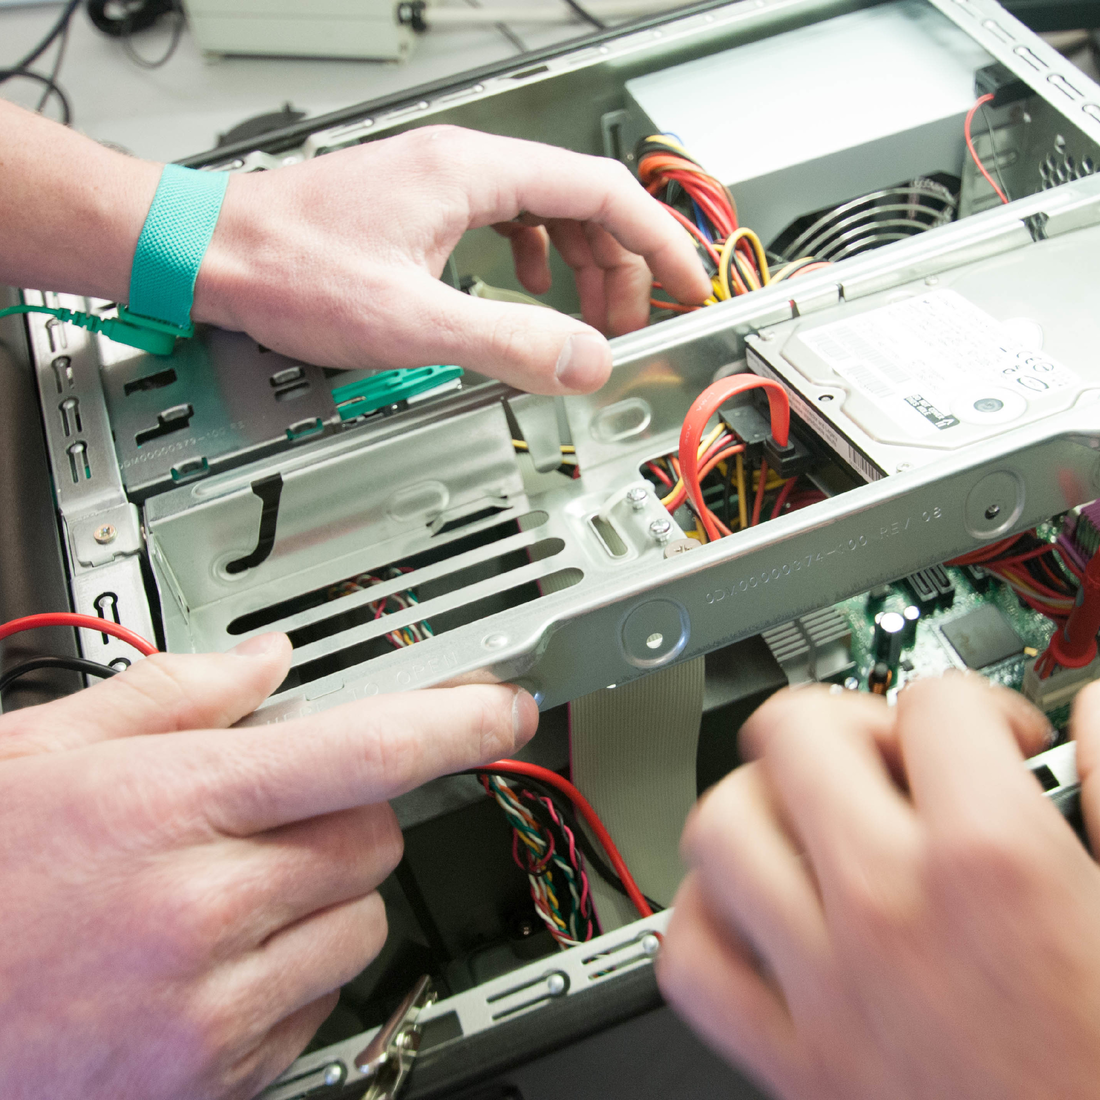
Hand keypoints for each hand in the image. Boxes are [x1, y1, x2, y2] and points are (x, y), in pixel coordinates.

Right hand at [0, 633, 536, 1099]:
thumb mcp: (43, 752)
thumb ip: (175, 693)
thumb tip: (268, 662)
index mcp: (171, 806)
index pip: (361, 748)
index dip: (454, 721)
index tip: (503, 707)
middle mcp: (203, 910)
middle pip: (373, 835)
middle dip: (346, 809)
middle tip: (273, 807)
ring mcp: (209, 1010)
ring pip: (360, 923)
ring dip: (326, 895)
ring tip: (232, 890)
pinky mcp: (208, 1082)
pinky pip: (318, 1006)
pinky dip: (295, 973)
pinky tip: (214, 961)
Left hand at [193, 125, 710, 393]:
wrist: (209, 254)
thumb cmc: (286, 268)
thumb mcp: (412, 323)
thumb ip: (510, 343)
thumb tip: (587, 361)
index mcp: (474, 173)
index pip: (603, 192)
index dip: (658, 243)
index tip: (687, 285)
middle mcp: (462, 167)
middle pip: (580, 205)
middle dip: (619, 269)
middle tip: (629, 328)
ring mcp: (439, 185)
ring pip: (543, 215)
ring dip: (577, 268)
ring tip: (586, 321)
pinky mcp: (417, 212)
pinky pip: (503, 226)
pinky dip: (532, 263)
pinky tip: (522, 294)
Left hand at [657, 676, 1099, 1099]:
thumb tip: (1090, 714)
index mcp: (995, 868)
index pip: (936, 704)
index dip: (976, 707)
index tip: (990, 744)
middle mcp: (892, 913)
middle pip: (798, 734)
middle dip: (847, 725)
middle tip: (888, 761)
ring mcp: (829, 990)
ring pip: (721, 829)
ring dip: (759, 804)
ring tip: (811, 821)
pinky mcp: (795, 1066)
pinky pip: (694, 963)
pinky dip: (707, 921)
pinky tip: (758, 916)